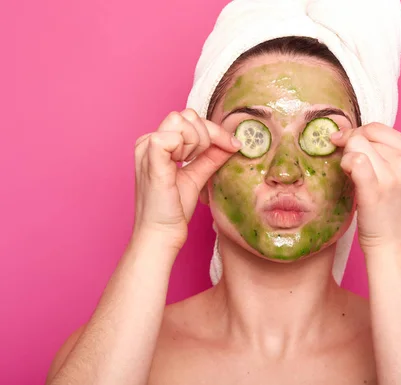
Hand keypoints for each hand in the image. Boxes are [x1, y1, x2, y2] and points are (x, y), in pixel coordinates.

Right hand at [132, 109, 241, 248]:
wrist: (162, 233)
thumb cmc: (173, 209)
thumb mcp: (197, 176)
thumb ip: (211, 157)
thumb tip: (232, 142)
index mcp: (157, 143)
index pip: (189, 119)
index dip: (214, 131)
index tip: (233, 145)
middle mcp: (148, 141)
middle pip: (187, 115)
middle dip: (205, 136)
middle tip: (199, 161)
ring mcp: (146, 147)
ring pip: (181, 120)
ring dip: (196, 142)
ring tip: (188, 165)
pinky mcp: (149, 157)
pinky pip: (172, 135)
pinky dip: (186, 147)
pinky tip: (183, 164)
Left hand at [330, 123, 400, 253]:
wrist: (398, 246)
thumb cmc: (395, 211)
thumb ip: (386, 152)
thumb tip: (350, 134)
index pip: (377, 128)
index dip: (357, 134)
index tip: (347, 146)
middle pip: (364, 135)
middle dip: (352, 147)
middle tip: (351, 168)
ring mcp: (393, 175)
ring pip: (356, 145)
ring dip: (347, 157)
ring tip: (353, 176)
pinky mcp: (375, 190)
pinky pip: (354, 161)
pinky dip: (345, 164)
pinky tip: (347, 176)